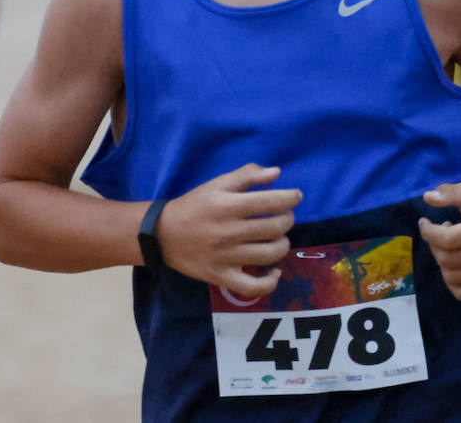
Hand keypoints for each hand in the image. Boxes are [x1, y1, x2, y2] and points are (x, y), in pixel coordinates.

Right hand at [158, 163, 300, 299]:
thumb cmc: (194, 206)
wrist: (163, 235)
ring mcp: (226, 257)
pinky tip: (274, 271)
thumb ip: (246, 175)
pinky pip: (252, 287)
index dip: (290, 198)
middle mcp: (229, 232)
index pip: (270, 201)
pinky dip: (270, 282)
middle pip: (274, 228)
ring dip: (283, 244)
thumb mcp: (217, 184)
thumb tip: (276, 172)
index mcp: (228, 206)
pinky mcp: (221, 277)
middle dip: (288, 219)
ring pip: (270, 254)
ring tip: (279, 238)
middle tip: (285, 216)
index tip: (296, 196)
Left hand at [418, 182, 460, 300]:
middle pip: (448, 259)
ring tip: (450, 245)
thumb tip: (428, 197)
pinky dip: (451, 279)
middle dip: (434, 245)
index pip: (449, 239)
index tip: (424, 222)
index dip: (429, 232)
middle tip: (439, 232)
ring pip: (451, 277)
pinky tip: (455, 262)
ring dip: (441, 261)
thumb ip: (450, 193)